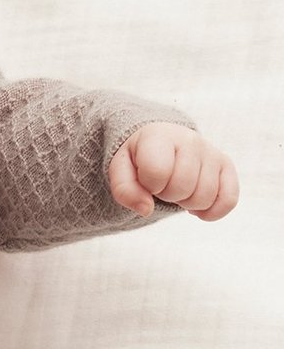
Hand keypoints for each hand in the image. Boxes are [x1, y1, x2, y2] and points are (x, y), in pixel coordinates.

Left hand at [107, 121, 238, 221]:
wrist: (160, 140)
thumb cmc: (138, 158)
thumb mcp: (120, 169)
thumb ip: (124, 190)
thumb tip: (146, 209)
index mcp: (160, 136)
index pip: (158, 173)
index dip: (148, 185)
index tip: (146, 178)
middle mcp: (190, 140)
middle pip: (182, 188)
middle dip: (167, 195)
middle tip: (162, 184)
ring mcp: (211, 152)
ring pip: (204, 198)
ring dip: (186, 203)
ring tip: (178, 189)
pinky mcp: (226, 166)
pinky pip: (229, 200)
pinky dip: (213, 212)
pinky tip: (196, 209)